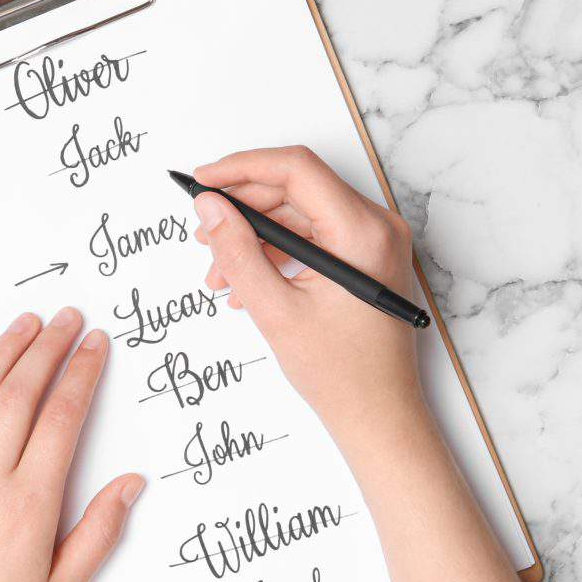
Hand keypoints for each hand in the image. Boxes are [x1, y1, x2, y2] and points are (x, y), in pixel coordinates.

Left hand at [0, 308, 143, 581]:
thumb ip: (99, 533)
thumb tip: (133, 483)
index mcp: (28, 508)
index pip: (61, 419)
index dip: (81, 372)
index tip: (96, 342)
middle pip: (17, 395)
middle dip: (46, 348)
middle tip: (68, 317)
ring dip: (0, 353)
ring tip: (24, 323)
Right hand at [191, 146, 422, 437]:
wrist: (379, 414)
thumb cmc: (342, 373)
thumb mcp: (274, 309)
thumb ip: (237, 251)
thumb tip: (210, 207)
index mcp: (362, 233)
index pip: (295, 169)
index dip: (241, 168)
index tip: (202, 180)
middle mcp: (376, 227)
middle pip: (296, 188)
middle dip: (242, 207)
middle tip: (203, 231)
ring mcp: (374, 241)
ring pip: (300, 212)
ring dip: (254, 234)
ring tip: (220, 272)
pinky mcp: (366, 257)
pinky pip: (313, 235)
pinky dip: (275, 250)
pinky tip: (247, 281)